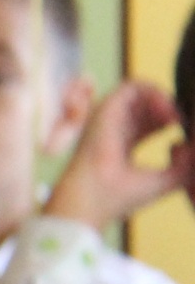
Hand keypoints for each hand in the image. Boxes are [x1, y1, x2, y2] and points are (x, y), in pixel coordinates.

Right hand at [45, 79, 193, 228]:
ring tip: (178, 119)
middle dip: (172, 110)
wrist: (96, 198)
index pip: (151, 123)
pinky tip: (169, 115)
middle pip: (148, 106)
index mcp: (125, 145)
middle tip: (185, 126)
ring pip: (142, 92)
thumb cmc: (122, 195)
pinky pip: (134, 85)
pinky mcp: (107, 107)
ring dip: (166, 99)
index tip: (185, 135)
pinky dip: (157, 93)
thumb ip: (184, 163)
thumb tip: (183, 143)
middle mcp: (116, 128)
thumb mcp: (166, 181)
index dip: (172, 122)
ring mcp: (110, 116)